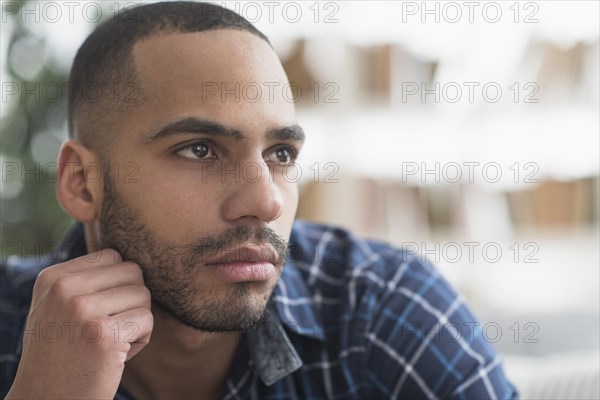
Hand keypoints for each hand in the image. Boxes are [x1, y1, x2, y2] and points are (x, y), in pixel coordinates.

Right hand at [6, 249, 152, 399]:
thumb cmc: (63, 352)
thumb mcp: (59, 306)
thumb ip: (87, 279)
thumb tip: (132, 255)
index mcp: (54, 277)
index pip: (113, 256)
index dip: (117, 285)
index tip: (98, 312)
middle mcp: (64, 289)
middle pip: (133, 271)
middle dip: (132, 300)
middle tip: (110, 327)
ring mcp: (83, 310)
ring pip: (143, 294)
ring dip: (137, 321)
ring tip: (110, 342)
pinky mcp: (103, 335)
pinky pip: (147, 319)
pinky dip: (141, 339)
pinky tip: (116, 355)